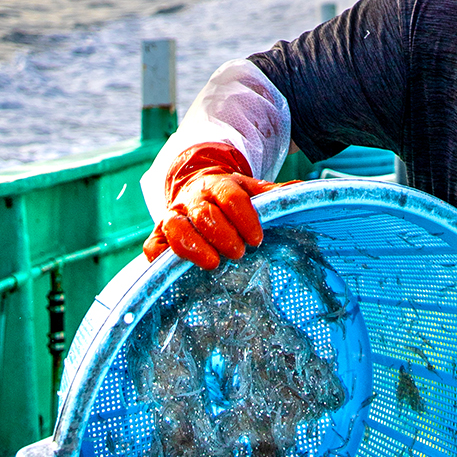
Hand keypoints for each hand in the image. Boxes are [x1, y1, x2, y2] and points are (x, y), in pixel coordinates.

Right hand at [143, 142, 277, 269]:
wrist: (198, 188)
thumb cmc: (230, 197)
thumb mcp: (252, 191)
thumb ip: (275, 194)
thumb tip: (303, 190)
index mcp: (219, 185)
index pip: (231, 197)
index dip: (244, 217)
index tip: (257, 238)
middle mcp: (193, 198)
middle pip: (205, 213)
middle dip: (223, 235)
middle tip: (240, 253)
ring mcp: (173, 215)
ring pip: (176, 228)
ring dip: (194, 247)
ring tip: (214, 263)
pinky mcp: (158, 234)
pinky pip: (153, 247)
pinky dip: (160, 260)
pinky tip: (178, 271)